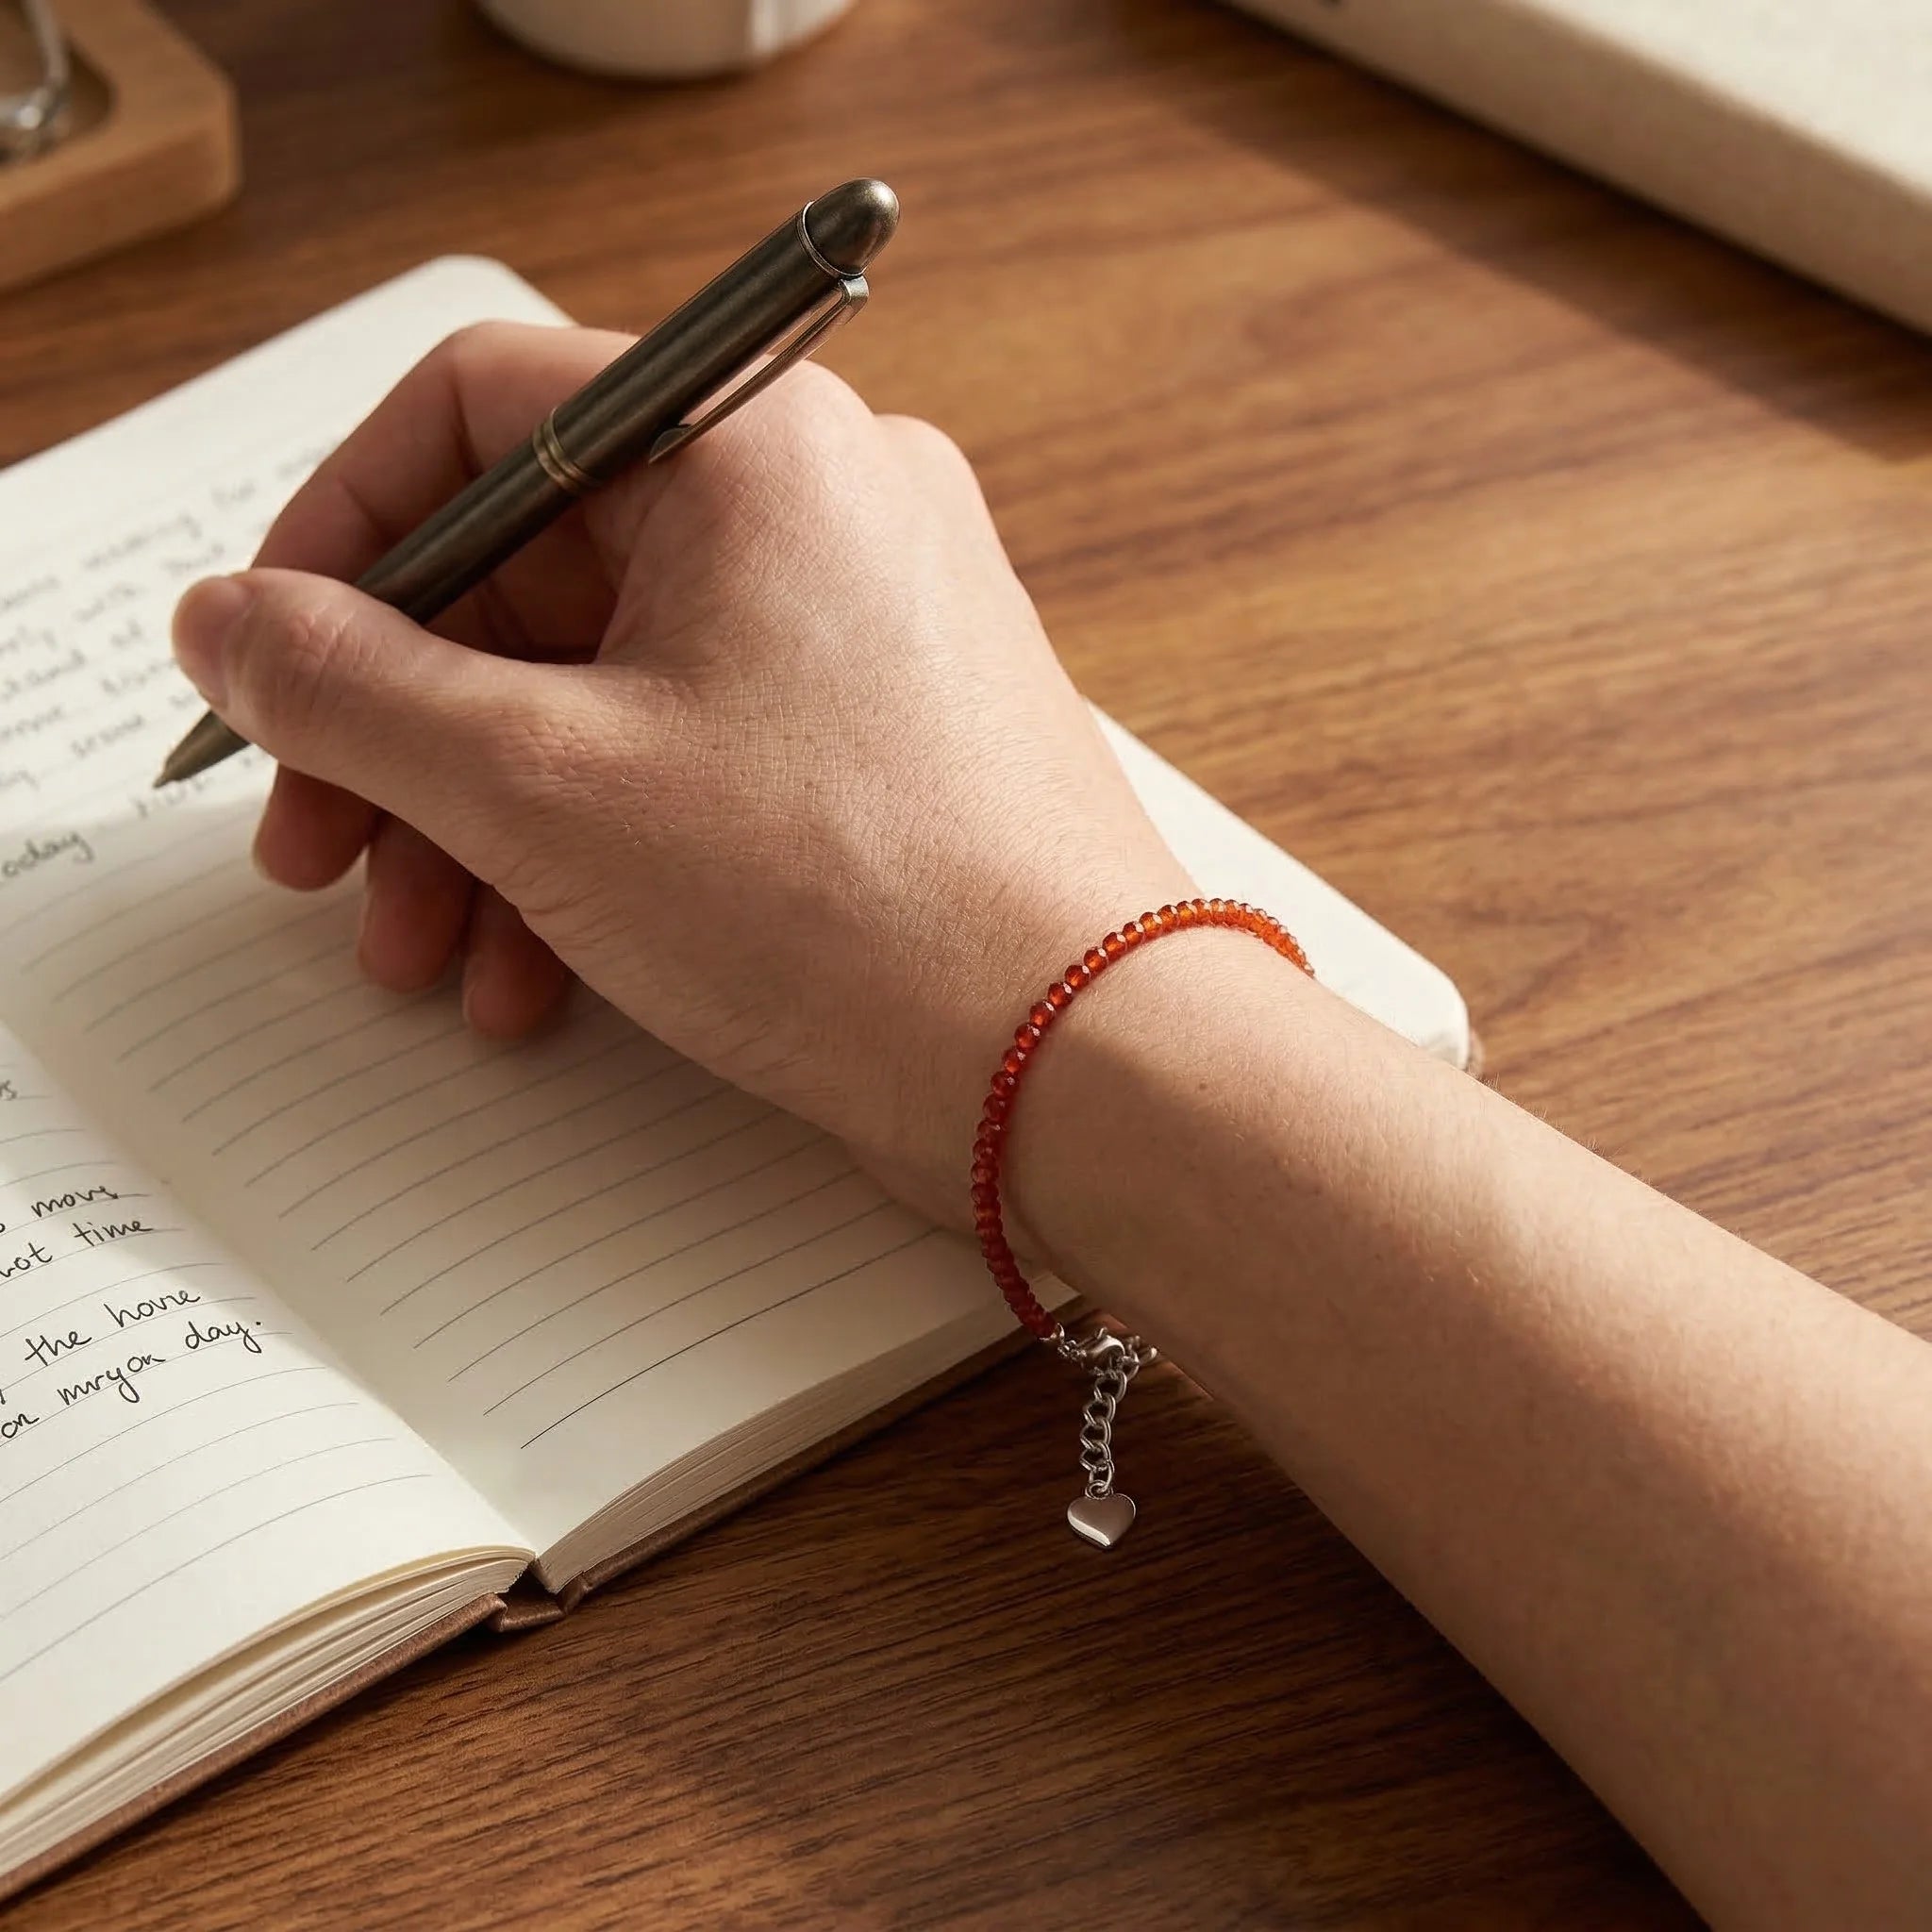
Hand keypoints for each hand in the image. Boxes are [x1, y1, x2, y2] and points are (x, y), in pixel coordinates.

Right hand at [172, 324, 1189, 1221]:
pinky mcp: (877, 742)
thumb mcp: (544, 786)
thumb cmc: (857, 906)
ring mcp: (861, 629)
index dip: (341, 534)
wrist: (1080, 1068)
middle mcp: (822, 507)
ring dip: (483, 821)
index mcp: (754, 442)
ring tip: (423, 952)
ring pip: (603, 686)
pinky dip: (594, 851)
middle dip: (402, 732)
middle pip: (534, 571)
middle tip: (320, 852)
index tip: (270, 661)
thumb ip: (355, 689)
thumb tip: (236, 627)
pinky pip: (691, 756)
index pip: (483, 408)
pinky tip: (532, 975)